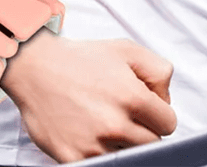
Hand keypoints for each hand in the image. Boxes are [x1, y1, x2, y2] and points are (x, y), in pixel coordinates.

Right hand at [0, 29, 176, 161]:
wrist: (37, 69)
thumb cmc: (84, 59)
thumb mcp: (128, 50)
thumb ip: (159, 72)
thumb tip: (165, 101)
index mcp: (132, 97)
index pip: (169, 124)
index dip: (160, 116)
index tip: (147, 110)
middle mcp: (115, 124)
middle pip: (152, 145)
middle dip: (144, 130)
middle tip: (126, 115)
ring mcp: (93, 145)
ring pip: (128, 157)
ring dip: (123, 144)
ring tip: (106, 122)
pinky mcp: (73, 159)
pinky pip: (102, 166)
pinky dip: (101, 154)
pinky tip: (92, 134)